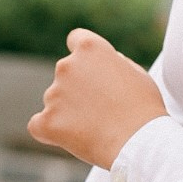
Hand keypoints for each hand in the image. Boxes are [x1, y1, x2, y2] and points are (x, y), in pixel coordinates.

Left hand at [28, 30, 166, 168]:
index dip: (83, 55)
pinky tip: (68, 139)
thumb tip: (100, 65)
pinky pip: (38, 125)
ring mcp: (54, 94)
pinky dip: (50, 131)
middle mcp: (66, 66)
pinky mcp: (47, 121)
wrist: (140, 142)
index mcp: (90, 49)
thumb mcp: (136, 73)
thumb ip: (113, 64)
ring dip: (68, 111)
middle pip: (66, 73)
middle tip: (101, 109)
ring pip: (54, 100)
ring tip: (95, 128)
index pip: (76, 39)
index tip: (90, 68)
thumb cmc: (144, 108)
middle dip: (78, 87)